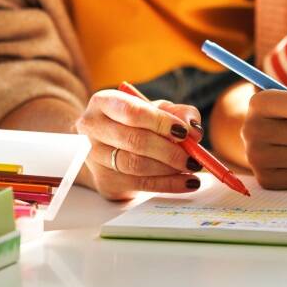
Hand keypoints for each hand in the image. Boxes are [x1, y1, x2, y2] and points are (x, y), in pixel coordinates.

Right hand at [75, 88, 202, 200]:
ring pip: (136, 165)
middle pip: (133, 140)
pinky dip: (169, 184)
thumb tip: (193, 129)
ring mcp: (94, 156)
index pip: (131, 111)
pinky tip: (187, 182)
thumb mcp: (157, 110)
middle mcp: (92, 128)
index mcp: (103, 102)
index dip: (160, 122)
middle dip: (169, 150)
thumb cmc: (137, 124)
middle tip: (192, 156)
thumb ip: (178, 113)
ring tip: (191, 167)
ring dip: (169, 168)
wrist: (111, 149)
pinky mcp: (105, 181)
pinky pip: (140, 184)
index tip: (183, 131)